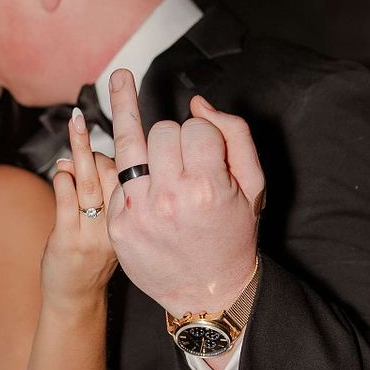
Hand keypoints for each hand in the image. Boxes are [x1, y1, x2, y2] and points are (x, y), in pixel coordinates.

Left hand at [41, 106, 119, 308]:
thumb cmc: (90, 256)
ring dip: (80, 150)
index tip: (122, 120)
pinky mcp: (68, 240)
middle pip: (113, 175)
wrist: (76, 299)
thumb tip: (73, 157)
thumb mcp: (106, 223)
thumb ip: (94, 191)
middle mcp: (117, 225)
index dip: (126, 149)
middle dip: (96, 146)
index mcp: (132, 220)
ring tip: (74, 124)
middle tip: (81, 119)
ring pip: (91, 183)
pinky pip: (67, 202)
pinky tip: (61, 169)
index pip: (134, 177)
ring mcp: (92, 233)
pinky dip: (64, 180)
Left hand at [105, 70, 264, 315]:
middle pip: (161, 131)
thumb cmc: (233, 234)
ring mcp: (139, 212)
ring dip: (127, 113)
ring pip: (128, 144)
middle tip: (182, 159)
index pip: (194, 128)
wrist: (208, 292)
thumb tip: (198, 103)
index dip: (202, 136)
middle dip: (174, 137)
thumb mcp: (252, 186)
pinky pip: (117, 179)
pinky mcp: (118, 226)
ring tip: (119, 77)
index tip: (206, 153)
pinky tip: (136, 174)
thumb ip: (234, 136)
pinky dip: (129, 173)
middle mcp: (169, 197)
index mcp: (207, 186)